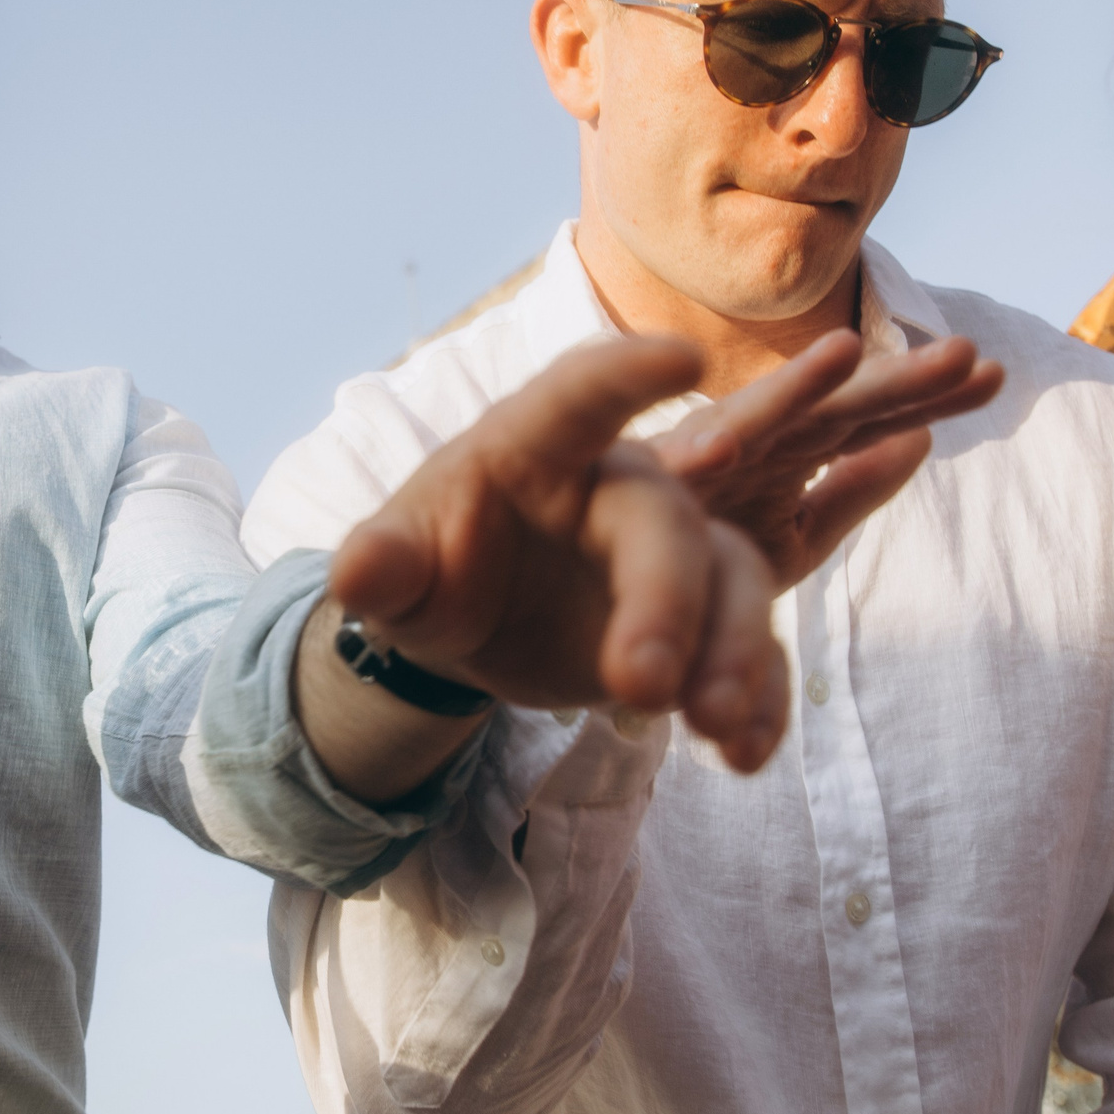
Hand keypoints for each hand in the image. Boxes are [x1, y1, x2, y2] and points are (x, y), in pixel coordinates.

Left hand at [329, 337, 786, 770]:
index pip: (579, 397)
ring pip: (733, 582)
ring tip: (715, 727)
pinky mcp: (700, 622)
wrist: (468, 623)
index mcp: (536, 447)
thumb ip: (381, 565)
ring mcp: (671, 555)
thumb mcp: (397, 567)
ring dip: (734, 654)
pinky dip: (758, 701)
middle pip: (666, 527)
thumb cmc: (434, 564)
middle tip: (643, 686)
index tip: (681, 358)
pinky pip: (748, 650)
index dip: (628, 373)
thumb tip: (355, 573)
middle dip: (667, 604)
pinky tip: (746, 754)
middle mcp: (620, 491)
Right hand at [652, 331, 1002, 586]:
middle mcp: (749, 444)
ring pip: (755, 423)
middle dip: (891, 383)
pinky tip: (721, 444)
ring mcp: (699, 463)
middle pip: (830, 409)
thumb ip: (852, 492)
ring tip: (846, 354)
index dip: (927, 395)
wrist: (607, 598)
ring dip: (795, 391)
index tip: (996, 374)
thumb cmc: (699, 563)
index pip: (869, 418)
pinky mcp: (646, 493)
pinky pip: (671, 479)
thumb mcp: (792, 538)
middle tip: (965, 355)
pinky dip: (693, 458)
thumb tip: (922, 438)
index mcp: (788, 452)